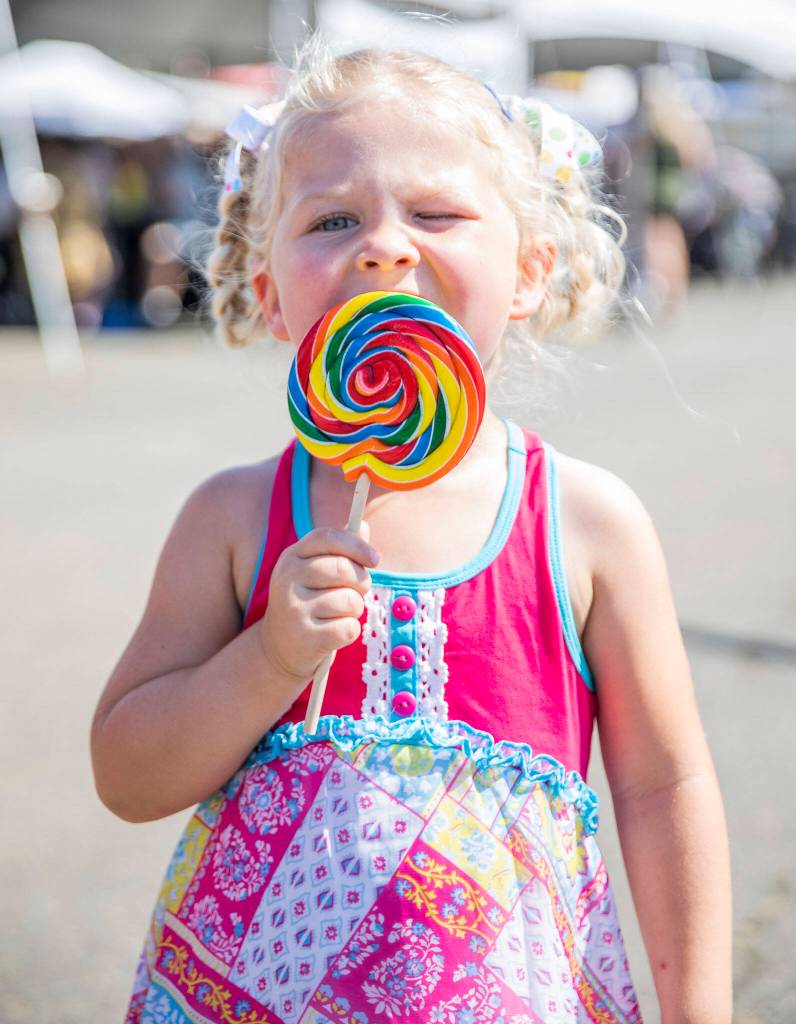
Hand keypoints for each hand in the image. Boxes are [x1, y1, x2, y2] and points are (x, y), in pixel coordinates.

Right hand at [259, 524, 378, 683]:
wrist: (279, 648)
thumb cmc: (308, 602)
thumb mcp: (316, 572)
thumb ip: (340, 549)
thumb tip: (363, 526)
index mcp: (291, 557)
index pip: (327, 537)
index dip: (356, 545)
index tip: (375, 560)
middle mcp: (287, 579)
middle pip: (344, 569)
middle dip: (360, 582)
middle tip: (355, 593)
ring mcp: (293, 609)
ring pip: (351, 600)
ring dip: (354, 610)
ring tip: (336, 615)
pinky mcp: (305, 637)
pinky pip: (349, 628)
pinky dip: (349, 631)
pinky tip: (332, 633)